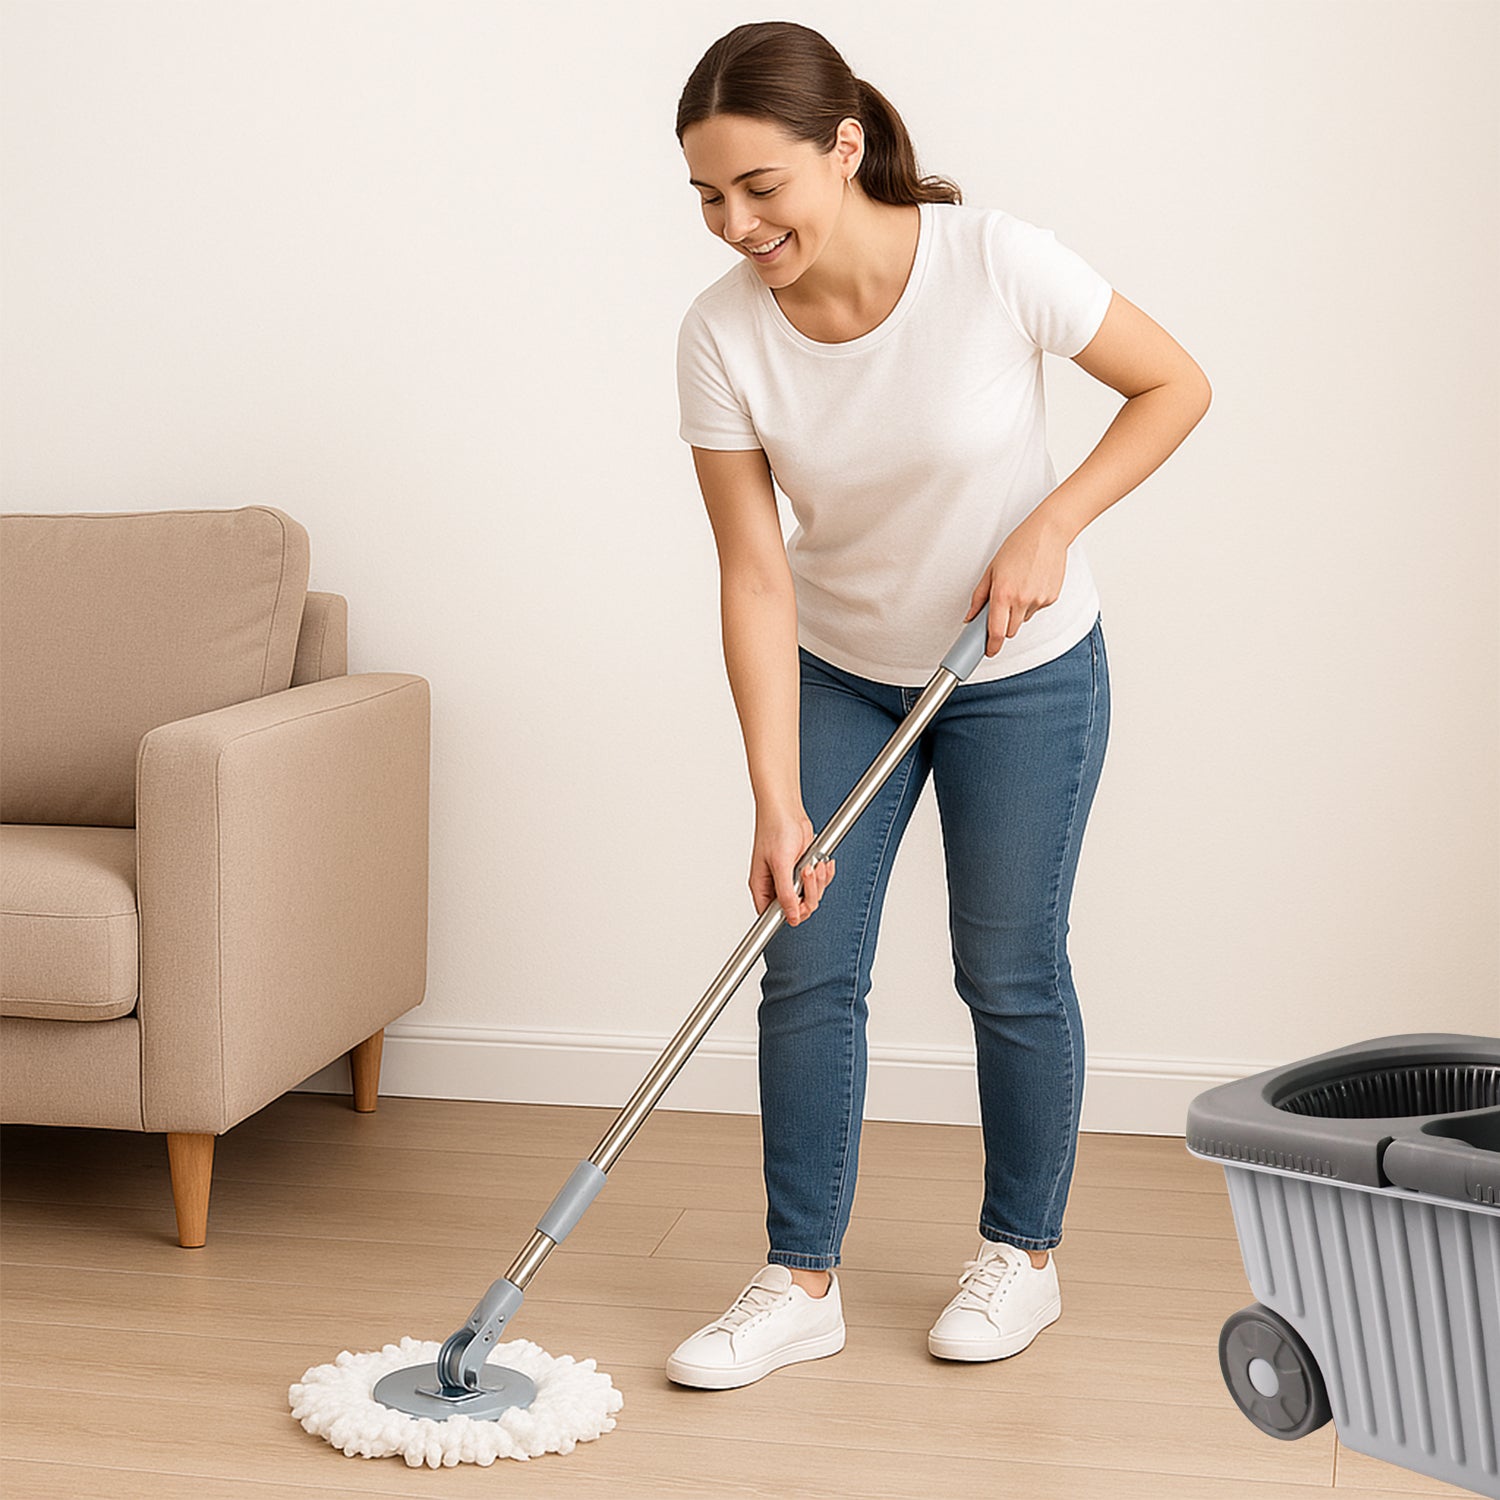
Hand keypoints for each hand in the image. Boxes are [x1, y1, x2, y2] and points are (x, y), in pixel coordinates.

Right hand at [751, 806, 834, 925]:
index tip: (801, 903)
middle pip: (798, 908)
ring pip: (811, 896)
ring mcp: (791, 878)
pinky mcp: (803, 870)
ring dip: (818, 880)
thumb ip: (786, 893)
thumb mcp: (780, 864)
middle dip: (809, 892)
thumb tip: (792, 917)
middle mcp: (776, 885)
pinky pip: (819, 883)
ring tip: (813, 863)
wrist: (787, 810)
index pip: (773, 915)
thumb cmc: (775, 829)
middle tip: (807, 872)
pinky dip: (824, 874)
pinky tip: (821, 862)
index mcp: (762, 886)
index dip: (790, 913)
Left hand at [964, 511, 1070, 655]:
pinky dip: (1032, 602)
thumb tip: (970, 617)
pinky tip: (1032, 583)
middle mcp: (1022, 600)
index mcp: (1003, 593)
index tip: (989, 651)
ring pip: (1024, 620)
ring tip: (1019, 587)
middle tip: (1001, 608)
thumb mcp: (991, 569)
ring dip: (1018, 612)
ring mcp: (1038, 600)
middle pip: (1010, 630)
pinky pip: (1037, 610)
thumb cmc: (1018, 546)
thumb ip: (979, 596)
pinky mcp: (1051, 598)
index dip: (992, 646)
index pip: (996, 631)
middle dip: (1004, 626)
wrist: (1048, 533)